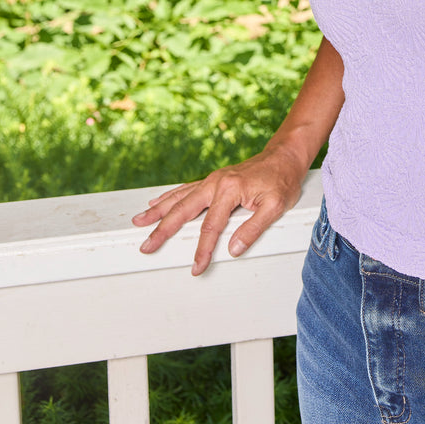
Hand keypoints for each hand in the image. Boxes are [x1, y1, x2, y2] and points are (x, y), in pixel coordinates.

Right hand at [131, 142, 308, 275]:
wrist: (285, 156)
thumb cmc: (282, 180)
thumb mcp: (276, 206)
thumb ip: (253, 228)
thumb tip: (233, 250)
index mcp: (230, 189)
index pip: (211, 226)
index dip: (203, 250)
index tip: (196, 267)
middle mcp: (216, 182)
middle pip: (184, 209)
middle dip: (163, 229)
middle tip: (146, 245)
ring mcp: (213, 180)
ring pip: (179, 197)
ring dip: (158, 211)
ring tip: (139, 221)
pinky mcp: (214, 180)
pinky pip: (185, 190)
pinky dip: (169, 197)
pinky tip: (157, 202)